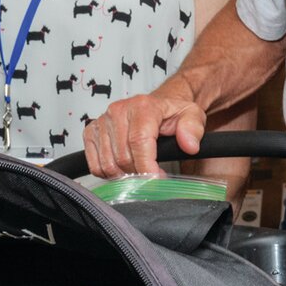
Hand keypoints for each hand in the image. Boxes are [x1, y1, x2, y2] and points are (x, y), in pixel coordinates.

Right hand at [82, 85, 207, 177]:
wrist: (156, 107)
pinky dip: (109, 174)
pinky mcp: (91, 132)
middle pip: (123, 156)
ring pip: (108, 164)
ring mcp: (102, 121)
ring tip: (139, 171)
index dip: (147, 166)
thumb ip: (193, 129)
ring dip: (124, 175)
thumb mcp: (192, 116)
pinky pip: (95, 164)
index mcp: (142, 105)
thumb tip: (189, 145)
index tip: (156, 179)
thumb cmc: (170, 114)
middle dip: (139, 173)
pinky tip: (123, 169)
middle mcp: (118, 111)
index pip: (139, 141)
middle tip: (153, 175)